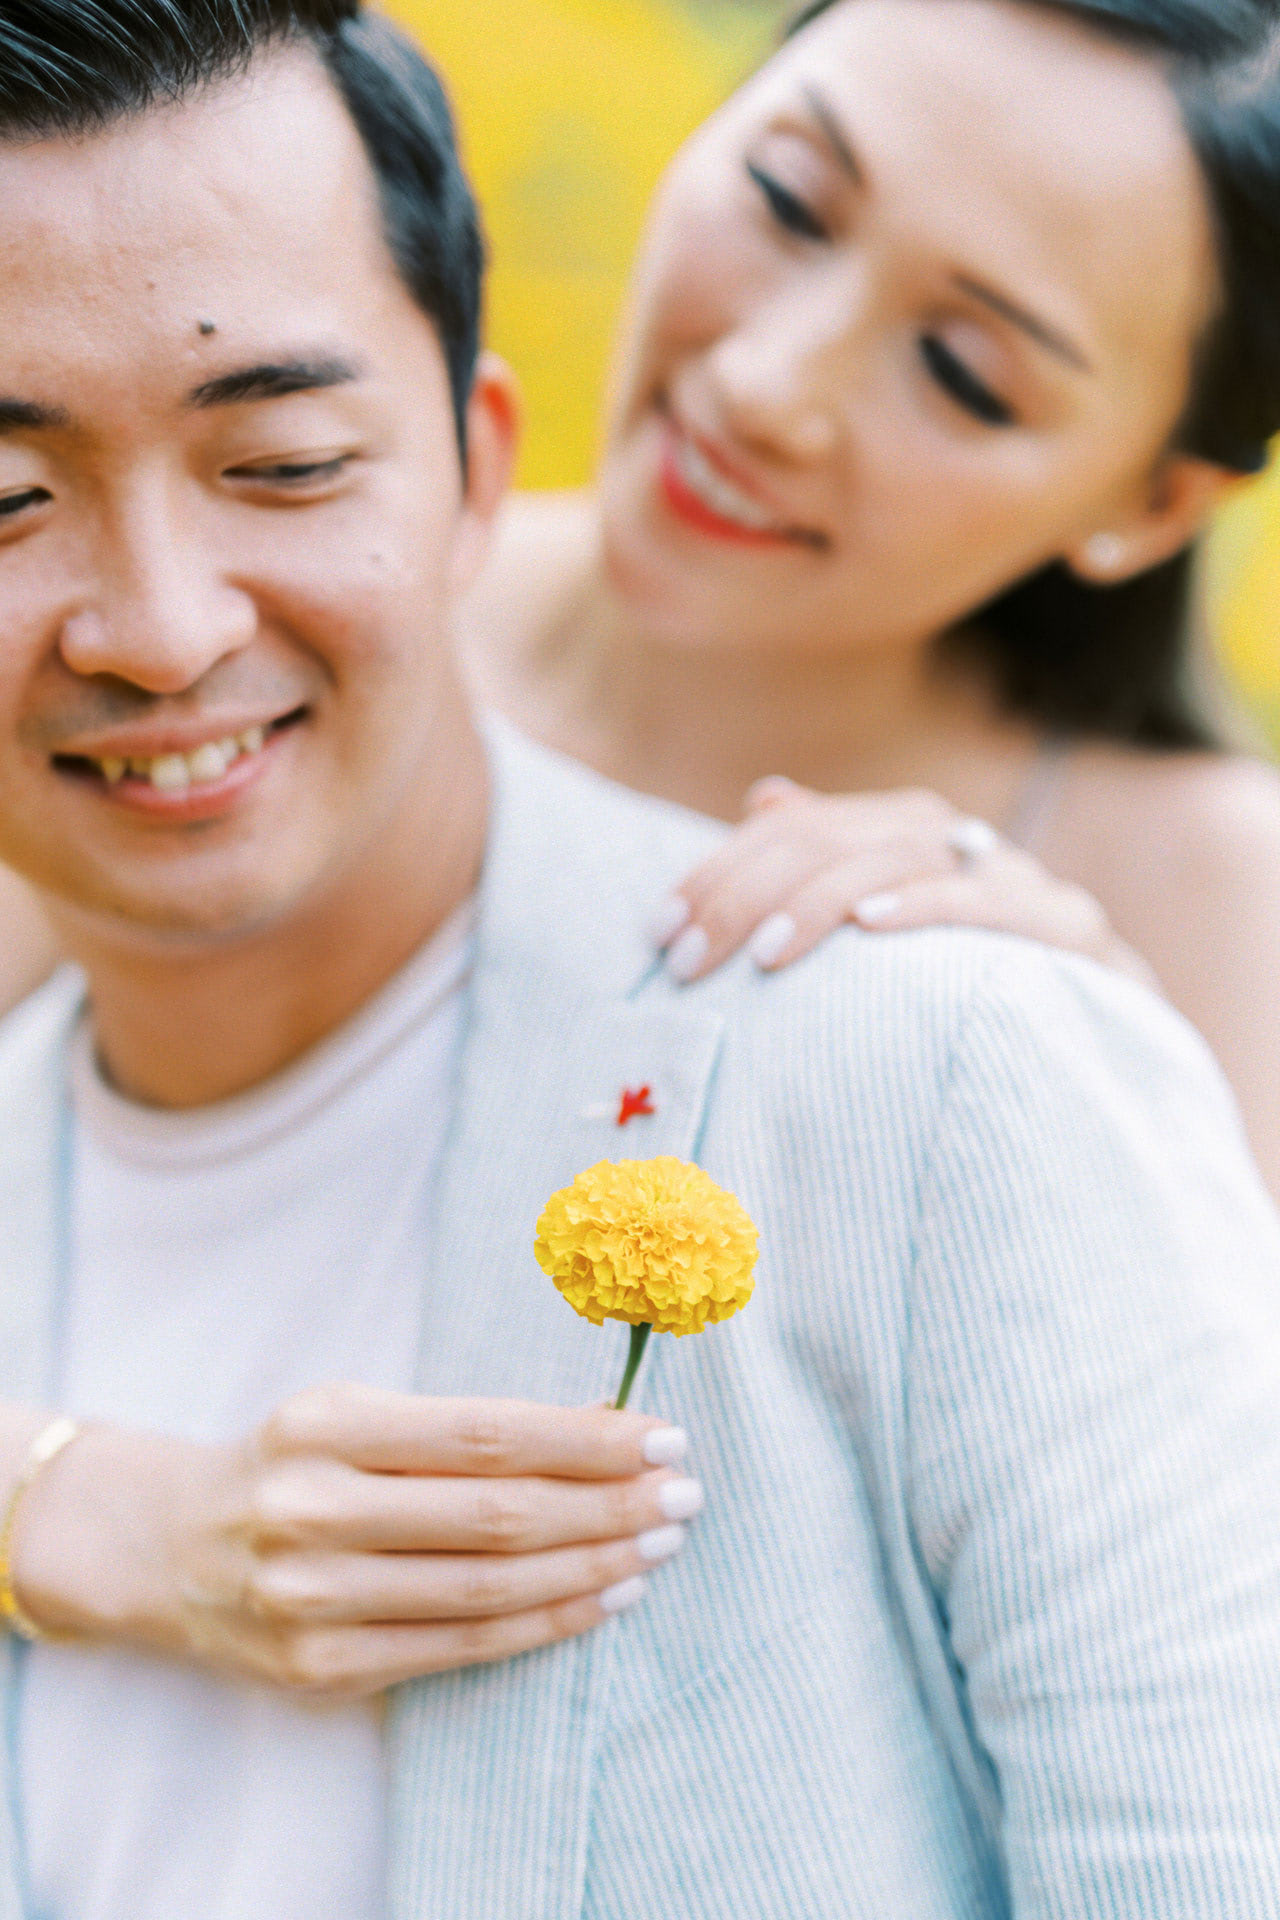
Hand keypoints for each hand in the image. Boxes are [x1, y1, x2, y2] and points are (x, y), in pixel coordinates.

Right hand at [8, 1386, 697, 1696]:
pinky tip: (601, 1597)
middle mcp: (313, 1509)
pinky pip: (457, 1647)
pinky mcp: (318, 1667)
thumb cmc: (291, 1463)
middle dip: (606, 1504)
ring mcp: (311, 1598)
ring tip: (658, 1543)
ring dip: (590, 1564)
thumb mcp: (356, 1415)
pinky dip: (541, 1623)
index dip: (584, 1440)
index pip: (486, 1433)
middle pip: (497, 1513)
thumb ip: (463, 1425)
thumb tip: (602, 1425)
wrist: (165, 1546)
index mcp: (326, 1425)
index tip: (660, 1435)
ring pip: (486, 1587)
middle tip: (683, 1493)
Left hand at [655, 777, 1154, 987]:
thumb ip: (829, 860)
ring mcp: (1014, 877)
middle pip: (834, 839)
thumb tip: (767, 795)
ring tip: (767, 956)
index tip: (657, 930)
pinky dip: (929, 907)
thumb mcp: (886, 925)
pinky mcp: (1068, 928)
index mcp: (902, 829)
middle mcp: (954, 838)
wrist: (1102, 1034)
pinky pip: (992, 903)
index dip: (718, 870)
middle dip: (748, 895)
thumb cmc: (965, 983)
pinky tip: (871, 928)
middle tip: (688, 960)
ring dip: (823, 902)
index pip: (793, 827)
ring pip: (902, 858)